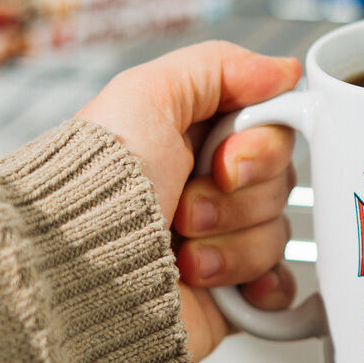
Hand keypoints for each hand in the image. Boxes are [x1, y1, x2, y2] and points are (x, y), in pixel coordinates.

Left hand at [77, 40, 301, 361]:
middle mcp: (211, 189)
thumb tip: (284, 70)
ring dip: (232, 249)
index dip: (261, 149)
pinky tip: (233, 289)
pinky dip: (263, 287)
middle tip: (185, 209)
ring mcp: (223, 243)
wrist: (79, 284)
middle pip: (280, 185)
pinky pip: (282, 285)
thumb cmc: (95, 193)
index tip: (225, 161)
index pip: (274, 133)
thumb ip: (219, 67)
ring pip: (279, 236)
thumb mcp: (145, 97)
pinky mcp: (231, 295)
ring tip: (182, 255)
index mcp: (196, 141)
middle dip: (235, 202)